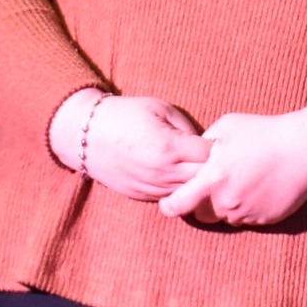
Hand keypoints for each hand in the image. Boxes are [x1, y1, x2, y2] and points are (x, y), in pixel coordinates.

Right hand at [50, 90, 210, 200]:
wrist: (86, 136)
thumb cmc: (126, 115)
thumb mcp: (161, 109)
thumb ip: (188, 127)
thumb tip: (208, 143)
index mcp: (169, 148)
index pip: (210, 155)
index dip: (219, 146)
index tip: (221, 139)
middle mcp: (161, 172)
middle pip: (204, 178)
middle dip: (214, 167)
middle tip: (218, 155)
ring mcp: (151, 187)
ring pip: (190, 193)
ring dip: (199, 182)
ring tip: (202, 167)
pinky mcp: (141, 196)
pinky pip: (172, 197)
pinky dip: (182, 189)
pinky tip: (183, 176)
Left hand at [158, 102, 306, 226]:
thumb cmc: (267, 131)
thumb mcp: (229, 126)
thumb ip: (204, 143)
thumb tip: (191, 155)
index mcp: (213, 178)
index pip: (176, 206)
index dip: (169, 205)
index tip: (170, 201)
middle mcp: (227, 200)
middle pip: (201, 215)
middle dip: (203, 203)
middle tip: (218, 184)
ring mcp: (247, 213)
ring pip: (226, 217)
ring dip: (229, 204)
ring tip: (246, 180)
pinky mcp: (265, 220)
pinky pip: (249, 218)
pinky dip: (250, 207)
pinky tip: (262, 186)